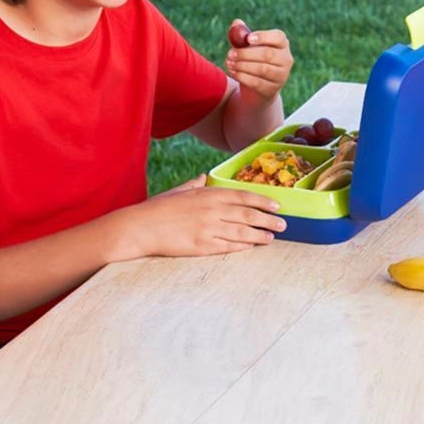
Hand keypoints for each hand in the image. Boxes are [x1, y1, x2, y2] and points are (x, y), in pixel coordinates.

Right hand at [126, 174, 286, 257]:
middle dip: (268, 220)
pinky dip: (242, 246)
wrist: (140, 227)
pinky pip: (227, 246)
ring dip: (259, 235)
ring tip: (271, 238)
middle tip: (283, 224)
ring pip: (242, 232)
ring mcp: (208, 229)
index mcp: (209, 193)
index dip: (263, 201)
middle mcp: (212, 210)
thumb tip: (203, 177)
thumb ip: (195, 184)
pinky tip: (251, 246)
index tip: (277, 205)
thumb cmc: (158, 207)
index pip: (244, 196)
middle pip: (248, 215)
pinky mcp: (201, 246)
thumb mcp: (180, 190)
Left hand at [225, 21, 293, 102]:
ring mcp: (281, 76)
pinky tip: (233, 72)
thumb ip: (241, 35)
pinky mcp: (272, 89)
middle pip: (268, 54)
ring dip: (242, 65)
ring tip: (229, 62)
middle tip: (230, 53)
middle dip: (246, 53)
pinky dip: (242, 76)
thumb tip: (236, 23)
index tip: (248, 39)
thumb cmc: (253, 60)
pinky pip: (257, 82)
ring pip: (262, 69)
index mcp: (282, 44)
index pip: (278, 38)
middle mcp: (286, 59)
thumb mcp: (247, 47)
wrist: (257, 87)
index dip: (263, 37)